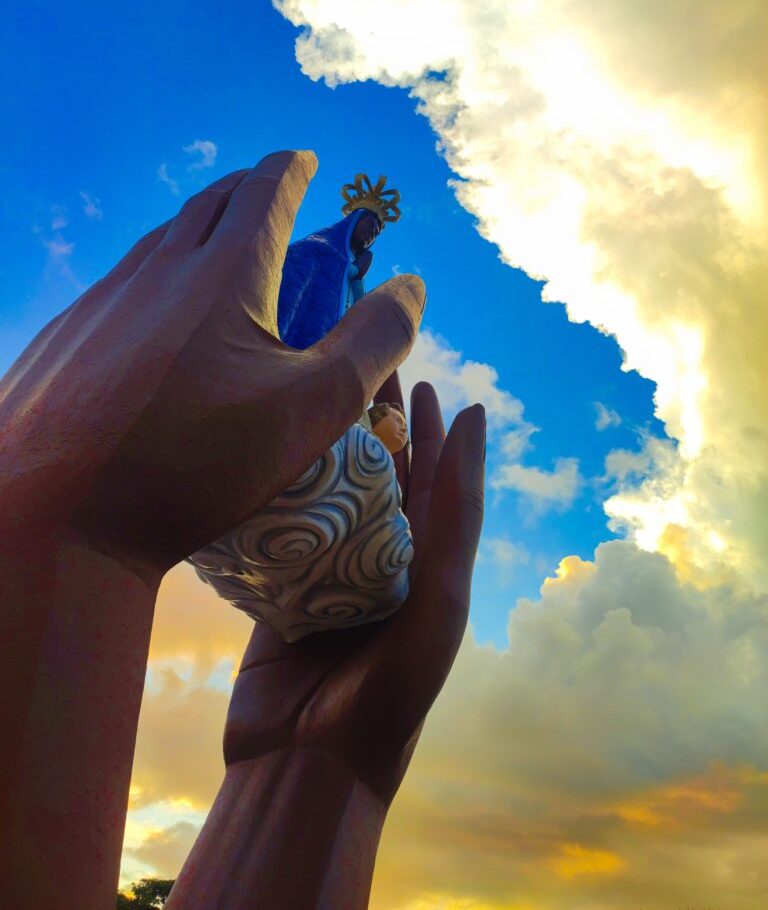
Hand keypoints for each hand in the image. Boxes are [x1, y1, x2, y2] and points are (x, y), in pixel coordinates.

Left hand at [0, 152, 424, 575]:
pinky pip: (116, 288)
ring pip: (156, 244)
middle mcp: (155, 271)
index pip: (264, 191)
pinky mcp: (63, 340)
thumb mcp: (313, 407)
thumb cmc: (197, 463)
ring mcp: (99, 303)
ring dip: (194, 231)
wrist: (57, 517)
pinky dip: (151, 279)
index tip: (307, 160)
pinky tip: (150, 316)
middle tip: (266, 191)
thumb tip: (410, 285)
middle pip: (206, 205)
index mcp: (223, 275)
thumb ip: (374, 341)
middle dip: (244, 189)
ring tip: (214, 247)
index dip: (293, 169)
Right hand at [223, 376, 484, 804]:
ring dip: (322, 450)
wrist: (310, 769)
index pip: (431, 480)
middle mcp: (380, 566)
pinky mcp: (279, 593)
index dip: (426, 428)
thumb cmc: (391, 689)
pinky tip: (262, 454)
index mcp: (426, 566)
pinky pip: (279, 533)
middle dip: (373, 427)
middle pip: (378, 479)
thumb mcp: (441, 595)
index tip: (413, 375)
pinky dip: (275, 494)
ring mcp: (328, 578)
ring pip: (327, 497)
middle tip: (356, 369)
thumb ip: (456, 510)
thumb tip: (473, 418)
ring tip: (307, 396)